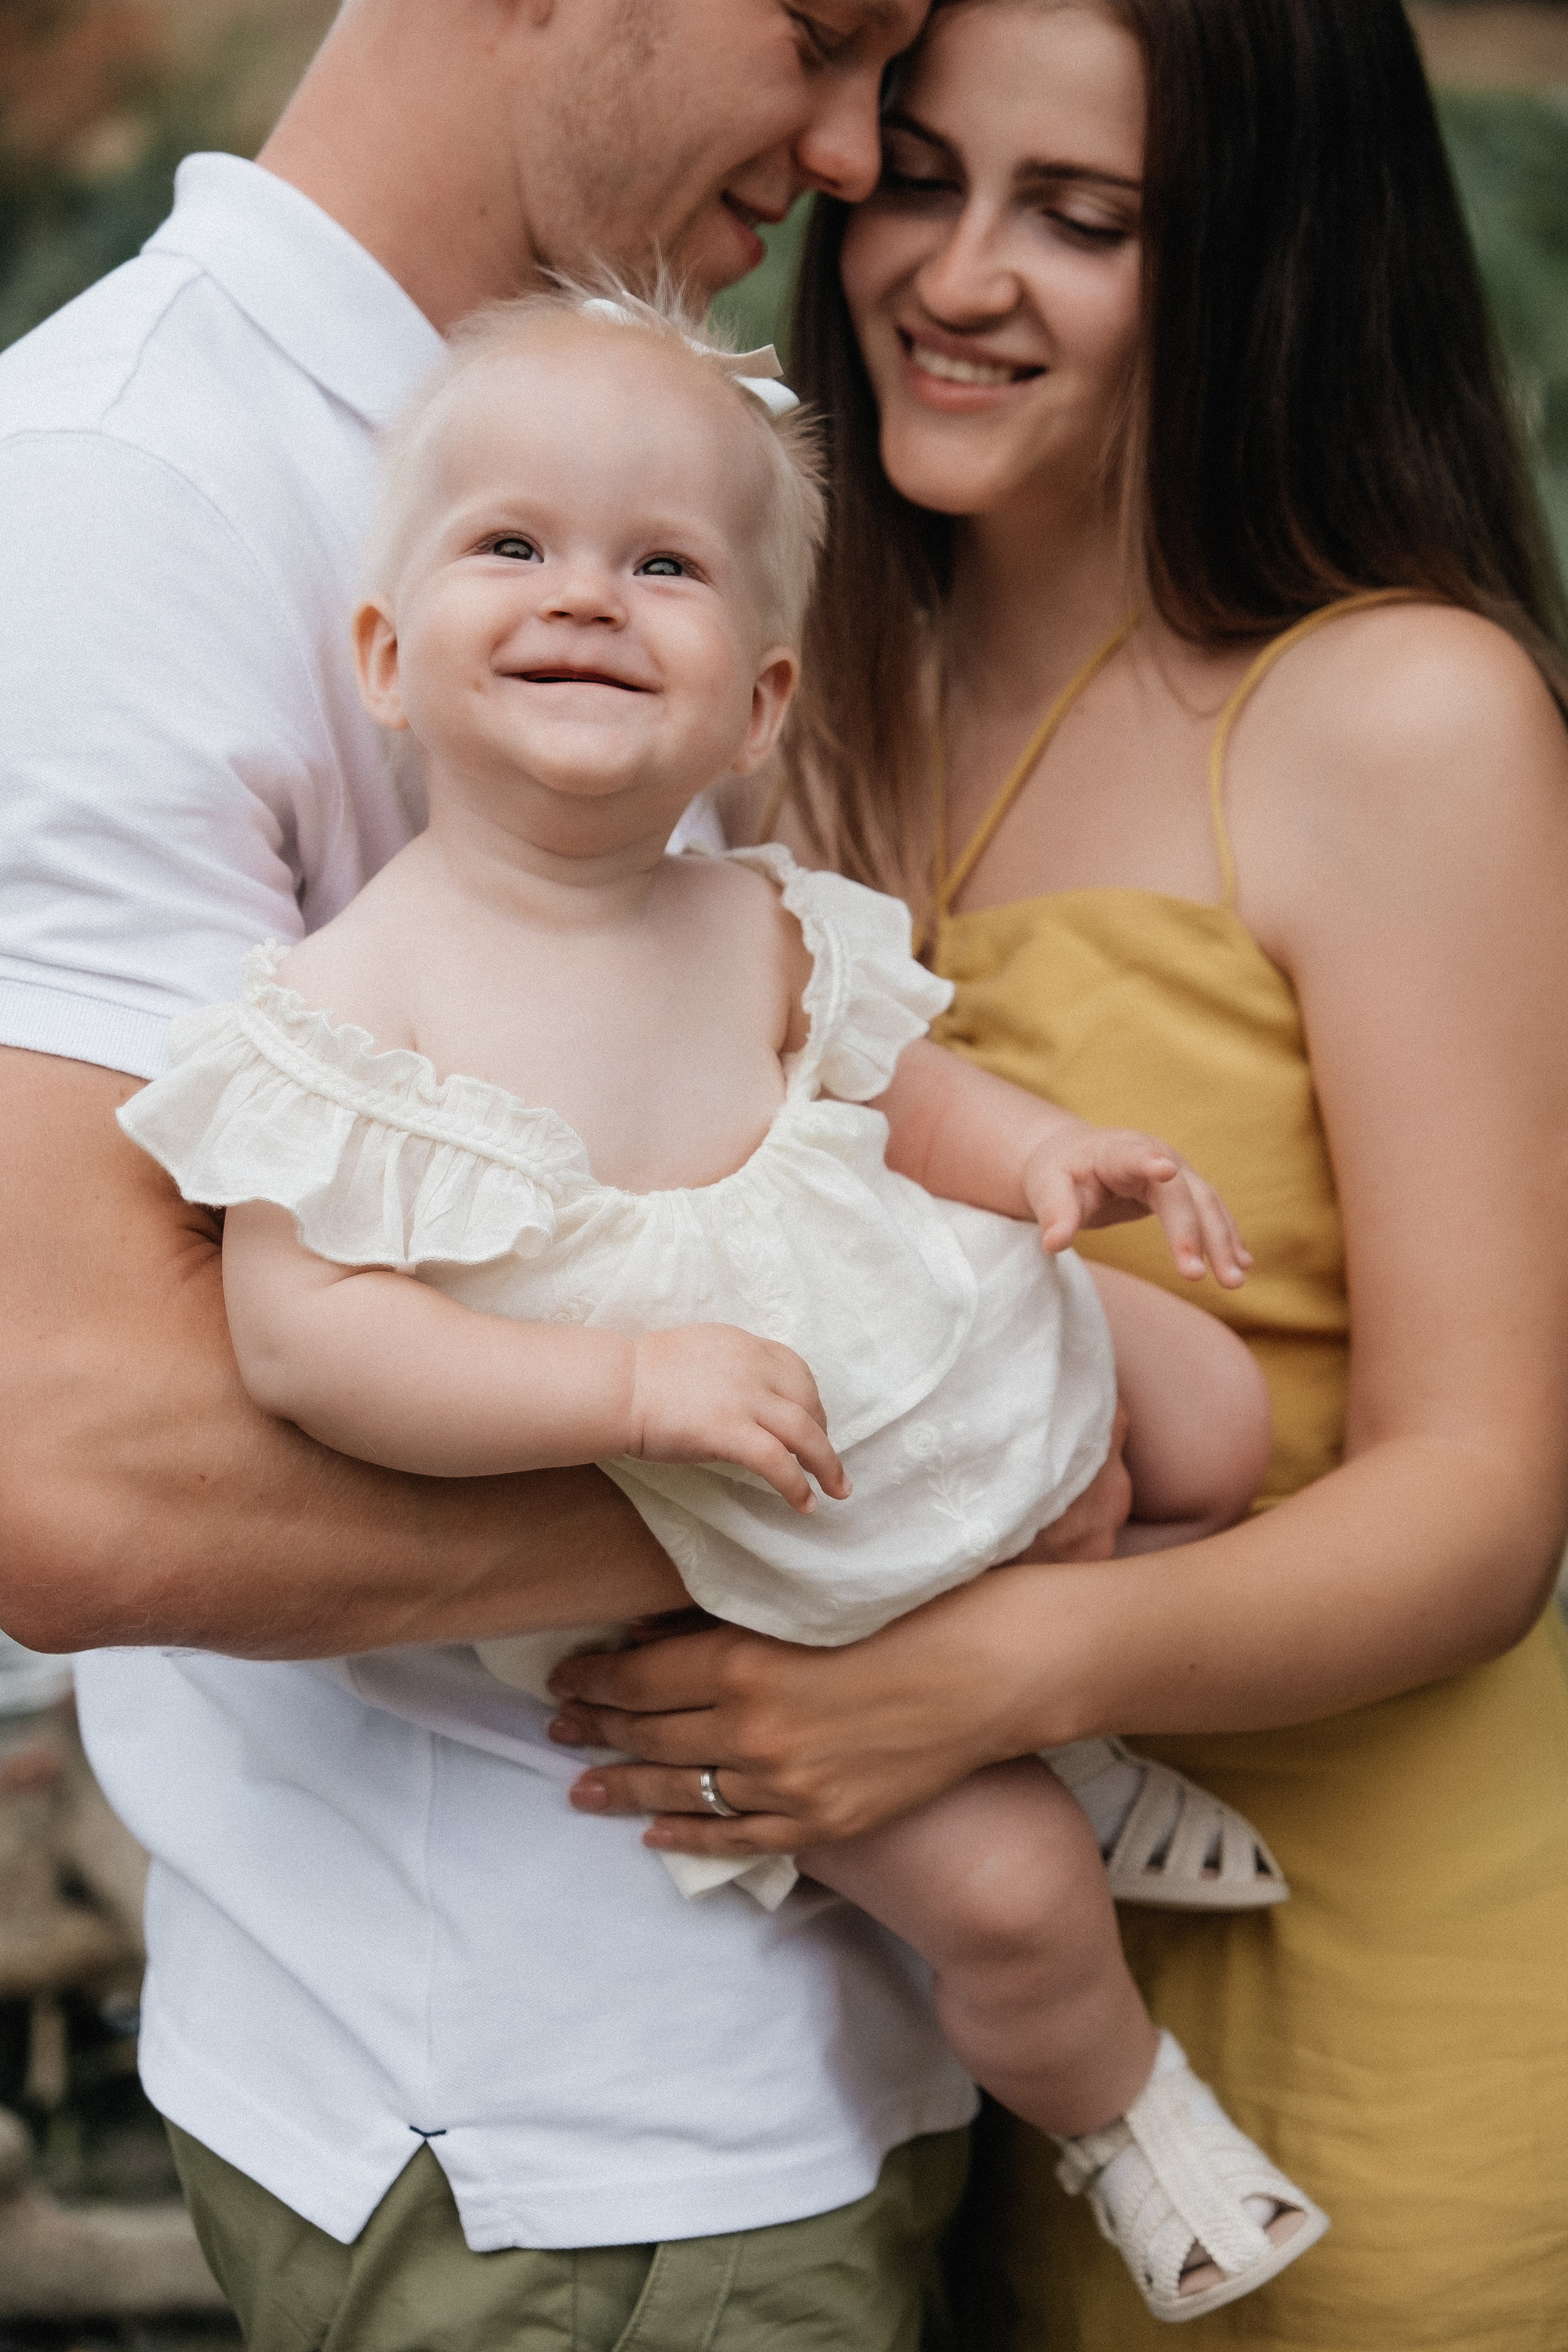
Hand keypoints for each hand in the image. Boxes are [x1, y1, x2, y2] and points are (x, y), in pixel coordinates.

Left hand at [544, 1413, 1132, 1855]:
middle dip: (595, 1728)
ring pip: (682, 1790)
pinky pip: (738, 1837)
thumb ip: (730, 1618)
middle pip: (649, 1734)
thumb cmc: (910, 1609)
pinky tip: (654, 1831)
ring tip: (580, 1784)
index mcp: (745, 1661)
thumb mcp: (807, 1599)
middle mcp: (753, 1729)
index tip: (562, 1675)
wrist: (995, 1672)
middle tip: (555, 1725)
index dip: (591, 1679)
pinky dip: (688, 1835)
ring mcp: (788, 1784)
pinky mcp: (825, 1821)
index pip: (638, 1677)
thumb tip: (655, 1631)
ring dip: (623, 1787)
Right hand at [628, 1324, 848, 1514]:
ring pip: (806, 1432)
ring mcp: (744, 1398)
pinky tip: (805, 1504)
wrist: (615, 1386)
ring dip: (828, 1464)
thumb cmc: (642, 1376)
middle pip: (808, 1400)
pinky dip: (797, 1485)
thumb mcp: (698, 1354)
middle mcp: (753, 1366)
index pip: (795, 1368)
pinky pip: (778, 1462)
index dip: (811, 1398)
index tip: (814, 1422)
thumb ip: (729, 1371)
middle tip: (824, 1460)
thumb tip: (747, 1402)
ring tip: (837, 1490)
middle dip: (823, 1433)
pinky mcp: (730, 1430)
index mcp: (744, 1345)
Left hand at [1021, 1122, 1251, 1286]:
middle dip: (1192, 1234)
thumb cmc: (1059, 1173)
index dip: (1150, 1163)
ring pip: (1208, 1206)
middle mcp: (1156, 1155)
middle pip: (1181, 1194)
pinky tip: (1243, 1264)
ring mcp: (1178, 1172)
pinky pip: (1213, 1213)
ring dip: (1223, 1243)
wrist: (1078, 1157)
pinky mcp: (1186, 1190)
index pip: (1135, 1156)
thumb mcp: (1047, 1189)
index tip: (1166, 1170)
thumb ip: (1054, 1214)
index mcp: (1116, 1151)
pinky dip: (1227, 1237)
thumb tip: (1053, 1244)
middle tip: (1196, 1276)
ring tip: (1233, 1282)